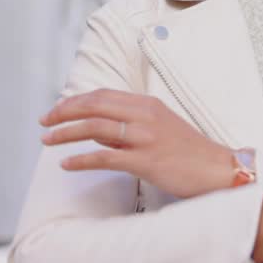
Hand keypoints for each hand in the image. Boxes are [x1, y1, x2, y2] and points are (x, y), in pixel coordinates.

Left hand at [39, 89, 232, 197]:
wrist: (217, 168)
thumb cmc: (189, 151)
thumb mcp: (161, 126)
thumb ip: (131, 125)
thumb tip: (99, 133)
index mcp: (148, 104)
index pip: (103, 95)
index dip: (76, 101)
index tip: (58, 109)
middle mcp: (145, 116)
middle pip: (95, 106)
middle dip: (64, 112)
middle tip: (45, 121)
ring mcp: (145, 137)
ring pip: (96, 128)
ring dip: (66, 133)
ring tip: (48, 140)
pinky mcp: (146, 160)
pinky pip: (105, 157)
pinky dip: (82, 159)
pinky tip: (67, 163)